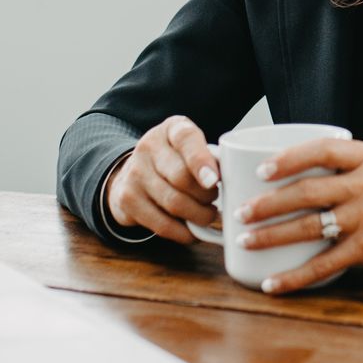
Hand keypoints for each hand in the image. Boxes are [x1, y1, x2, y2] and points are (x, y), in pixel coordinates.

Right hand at [106, 115, 220, 242]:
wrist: (132, 173)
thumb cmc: (175, 161)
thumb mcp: (190, 148)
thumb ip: (210, 157)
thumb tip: (234, 178)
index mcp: (172, 129)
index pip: (187, 140)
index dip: (201, 161)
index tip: (214, 180)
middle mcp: (149, 146)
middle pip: (182, 178)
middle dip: (206, 195)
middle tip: (215, 200)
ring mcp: (135, 173)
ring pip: (174, 203)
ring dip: (198, 215)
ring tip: (208, 215)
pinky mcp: (127, 199)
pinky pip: (161, 224)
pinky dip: (182, 233)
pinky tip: (192, 232)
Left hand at [237, 139, 362, 293]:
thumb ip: (339, 159)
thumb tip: (285, 160)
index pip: (322, 151)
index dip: (289, 159)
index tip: (261, 171)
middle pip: (308, 193)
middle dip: (268, 204)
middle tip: (241, 212)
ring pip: (310, 227)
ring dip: (273, 236)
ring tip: (246, 240)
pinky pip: (323, 265)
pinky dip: (295, 276)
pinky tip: (272, 282)